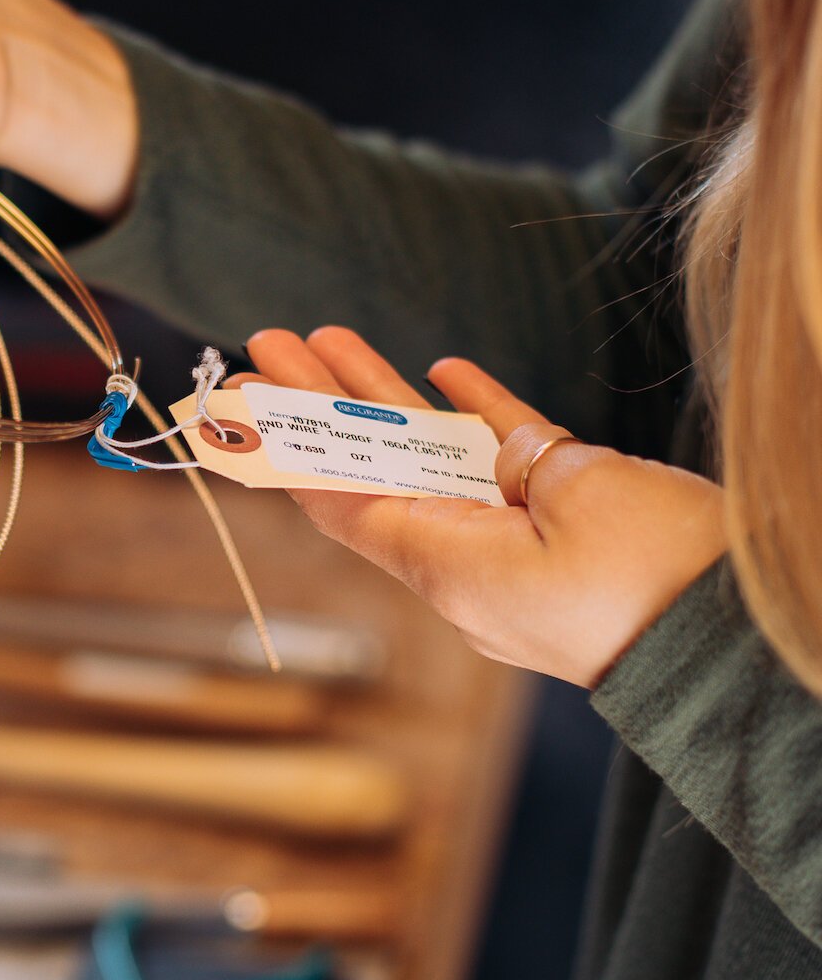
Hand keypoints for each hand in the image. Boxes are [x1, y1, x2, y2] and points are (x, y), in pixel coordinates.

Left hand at [238, 326, 727, 686]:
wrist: (739, 641)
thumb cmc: (659, 580)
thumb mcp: (576, 506)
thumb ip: (515, 466)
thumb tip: (489, 447)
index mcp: (453, 567)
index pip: (340, 501)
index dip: (285, 448)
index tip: (240, 401)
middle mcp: (471, 559)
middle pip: (372, 471)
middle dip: (316, 404)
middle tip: (263, 345)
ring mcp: (521, 544)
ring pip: (430, 457)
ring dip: (379, 398)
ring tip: (327, 338)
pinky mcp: (574, 526)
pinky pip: (506, 462)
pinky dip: (473, 414)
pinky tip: (445, 371)